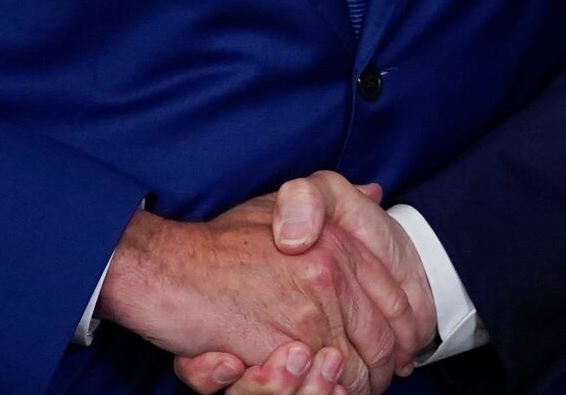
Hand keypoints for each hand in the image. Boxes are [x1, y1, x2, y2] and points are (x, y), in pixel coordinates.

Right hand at [169, 178, 436, 393]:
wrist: (164, 267)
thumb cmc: (217, 241)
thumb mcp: (279, 205)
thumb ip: (326, 205)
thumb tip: (375, 191)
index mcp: (338, 244)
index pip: (394, 298)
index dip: (401, 330)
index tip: (397, 351)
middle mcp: (330, 276)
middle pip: (381, 340)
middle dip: (381, 367)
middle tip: (373, 381)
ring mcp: (306, 313)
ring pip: (352, 370)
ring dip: (349, 386)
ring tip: (339, 388)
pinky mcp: (278, 346)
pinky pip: (313, 384)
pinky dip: (315, 392)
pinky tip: (305, 384)